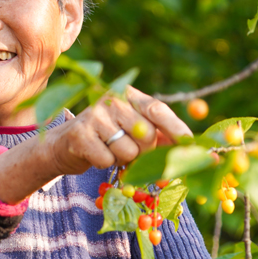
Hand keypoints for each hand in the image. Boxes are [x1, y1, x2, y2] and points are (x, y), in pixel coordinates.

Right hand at [44, 85, 192, 175]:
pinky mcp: (80, 134)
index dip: (176, 128)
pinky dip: (105, 163)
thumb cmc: (108, 138)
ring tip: (111, 150)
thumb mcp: (135, 131)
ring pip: (128, 151)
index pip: (158, 109)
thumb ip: (161, 136)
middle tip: (131, 150)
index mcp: (129, 95)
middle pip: (146, 135)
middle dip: (145, 152)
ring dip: (124, 159)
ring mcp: (95, 115)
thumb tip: (192, 150)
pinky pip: (108, 160)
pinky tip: (96, 153)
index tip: (191, 144)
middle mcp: (112, 99)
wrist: (66, 143)